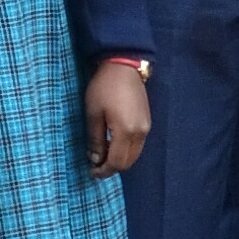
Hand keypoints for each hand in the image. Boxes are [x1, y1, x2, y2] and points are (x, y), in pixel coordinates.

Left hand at [82, 59, 149, 175]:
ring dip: (120, 159)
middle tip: (96, 165)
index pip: (117, 162)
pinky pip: (138, 145)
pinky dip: (126, 150)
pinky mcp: (147, 122)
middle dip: (112, 168)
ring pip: (134, 155)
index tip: (91, 171)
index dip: (104, 170)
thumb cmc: (104, 88)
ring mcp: (146, 128)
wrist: (124, 67)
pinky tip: (114, 144)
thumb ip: (95, 139)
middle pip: (128, 162)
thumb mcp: (93, 113)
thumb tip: (95, 158)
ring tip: (103, 154)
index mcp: (126, 132)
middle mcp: (140, 134)